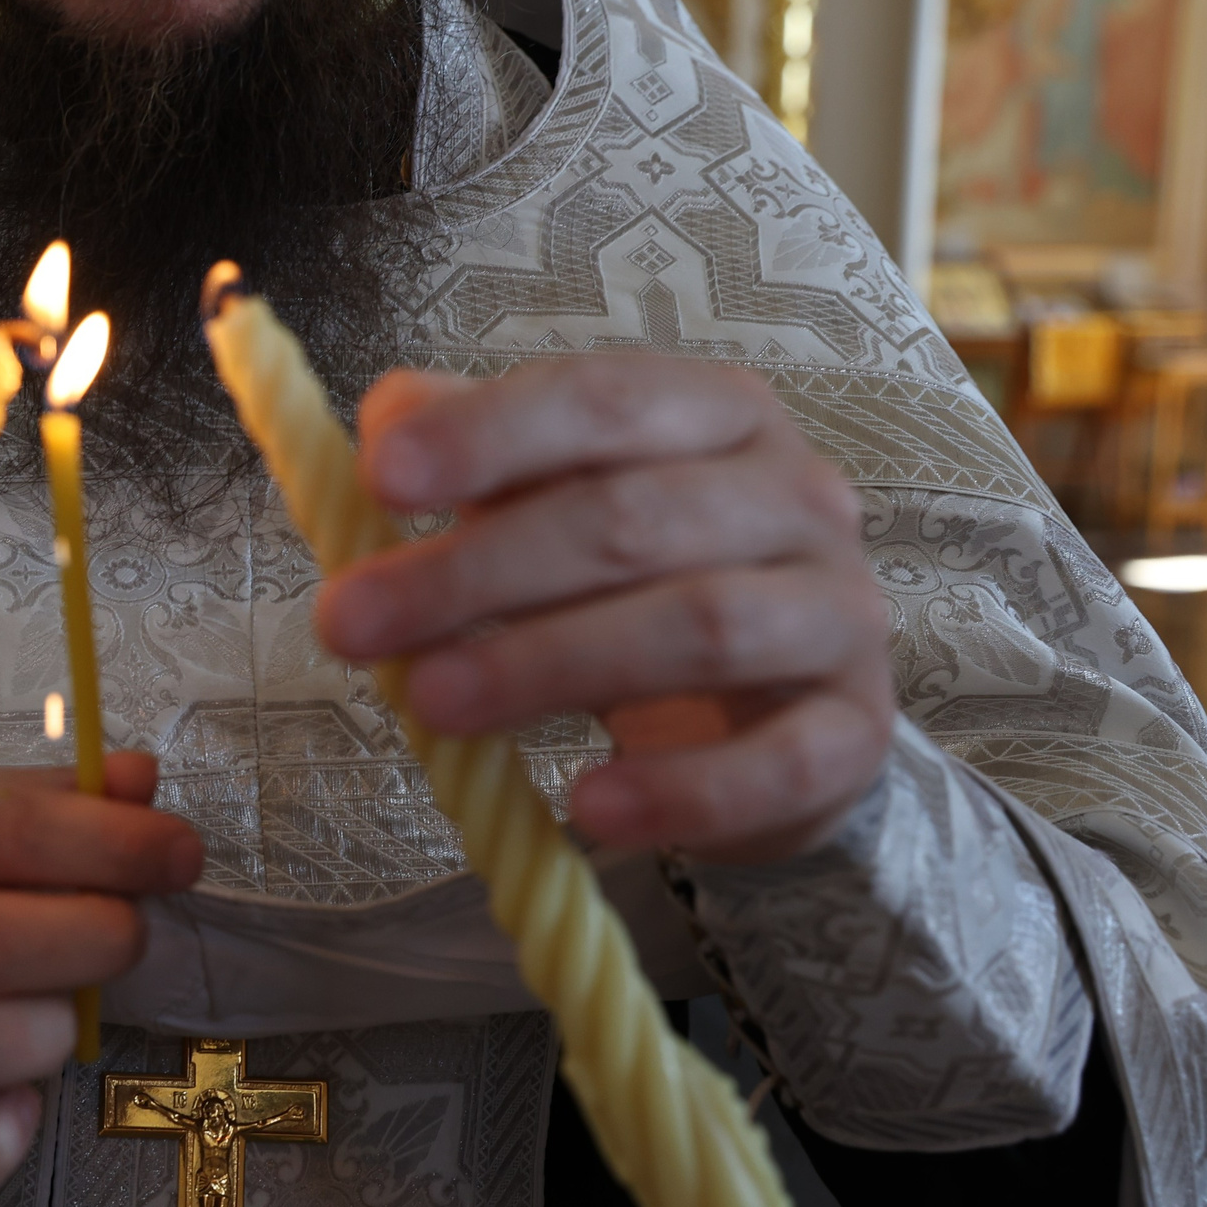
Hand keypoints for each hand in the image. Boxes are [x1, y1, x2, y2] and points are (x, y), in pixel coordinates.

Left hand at [317, 358, 892, 863]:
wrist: (781, 709)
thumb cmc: (647, 583)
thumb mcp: (560, 500)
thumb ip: (479, 453)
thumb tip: (387, 419)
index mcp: (717, 415)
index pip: (602, 399)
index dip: (488, 434)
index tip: (379, 478)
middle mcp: (797, 497)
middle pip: (632, 518)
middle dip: (476, 571)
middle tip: (351, 624)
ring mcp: (839, 614)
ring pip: (700, 627)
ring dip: (550, 666)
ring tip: (432, 704)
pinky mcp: (855, 732)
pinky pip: (780, 762)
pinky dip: (680, 790)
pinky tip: (587, 807)